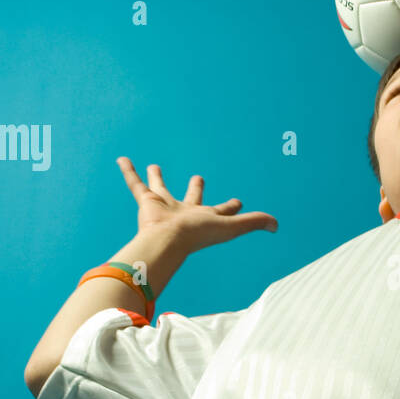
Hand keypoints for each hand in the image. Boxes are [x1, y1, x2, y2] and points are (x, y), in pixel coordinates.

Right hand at [117, 157, 277, 252]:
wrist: (167, 239)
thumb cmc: (198, 234)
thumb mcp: (232, 226)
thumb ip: (253, 223)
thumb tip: (277, 225)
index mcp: (205, 218)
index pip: (221, 211)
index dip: (231, 207)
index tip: (238, 202)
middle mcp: (184, 212)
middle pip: (191, 197)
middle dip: (195, 188)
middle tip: (198, 177)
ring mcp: (164, 206)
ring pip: (160, 187)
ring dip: (157, 177)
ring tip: (155, 166)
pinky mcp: (146, 201)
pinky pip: (135, 184)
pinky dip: (128, 172)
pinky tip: (122, 159)